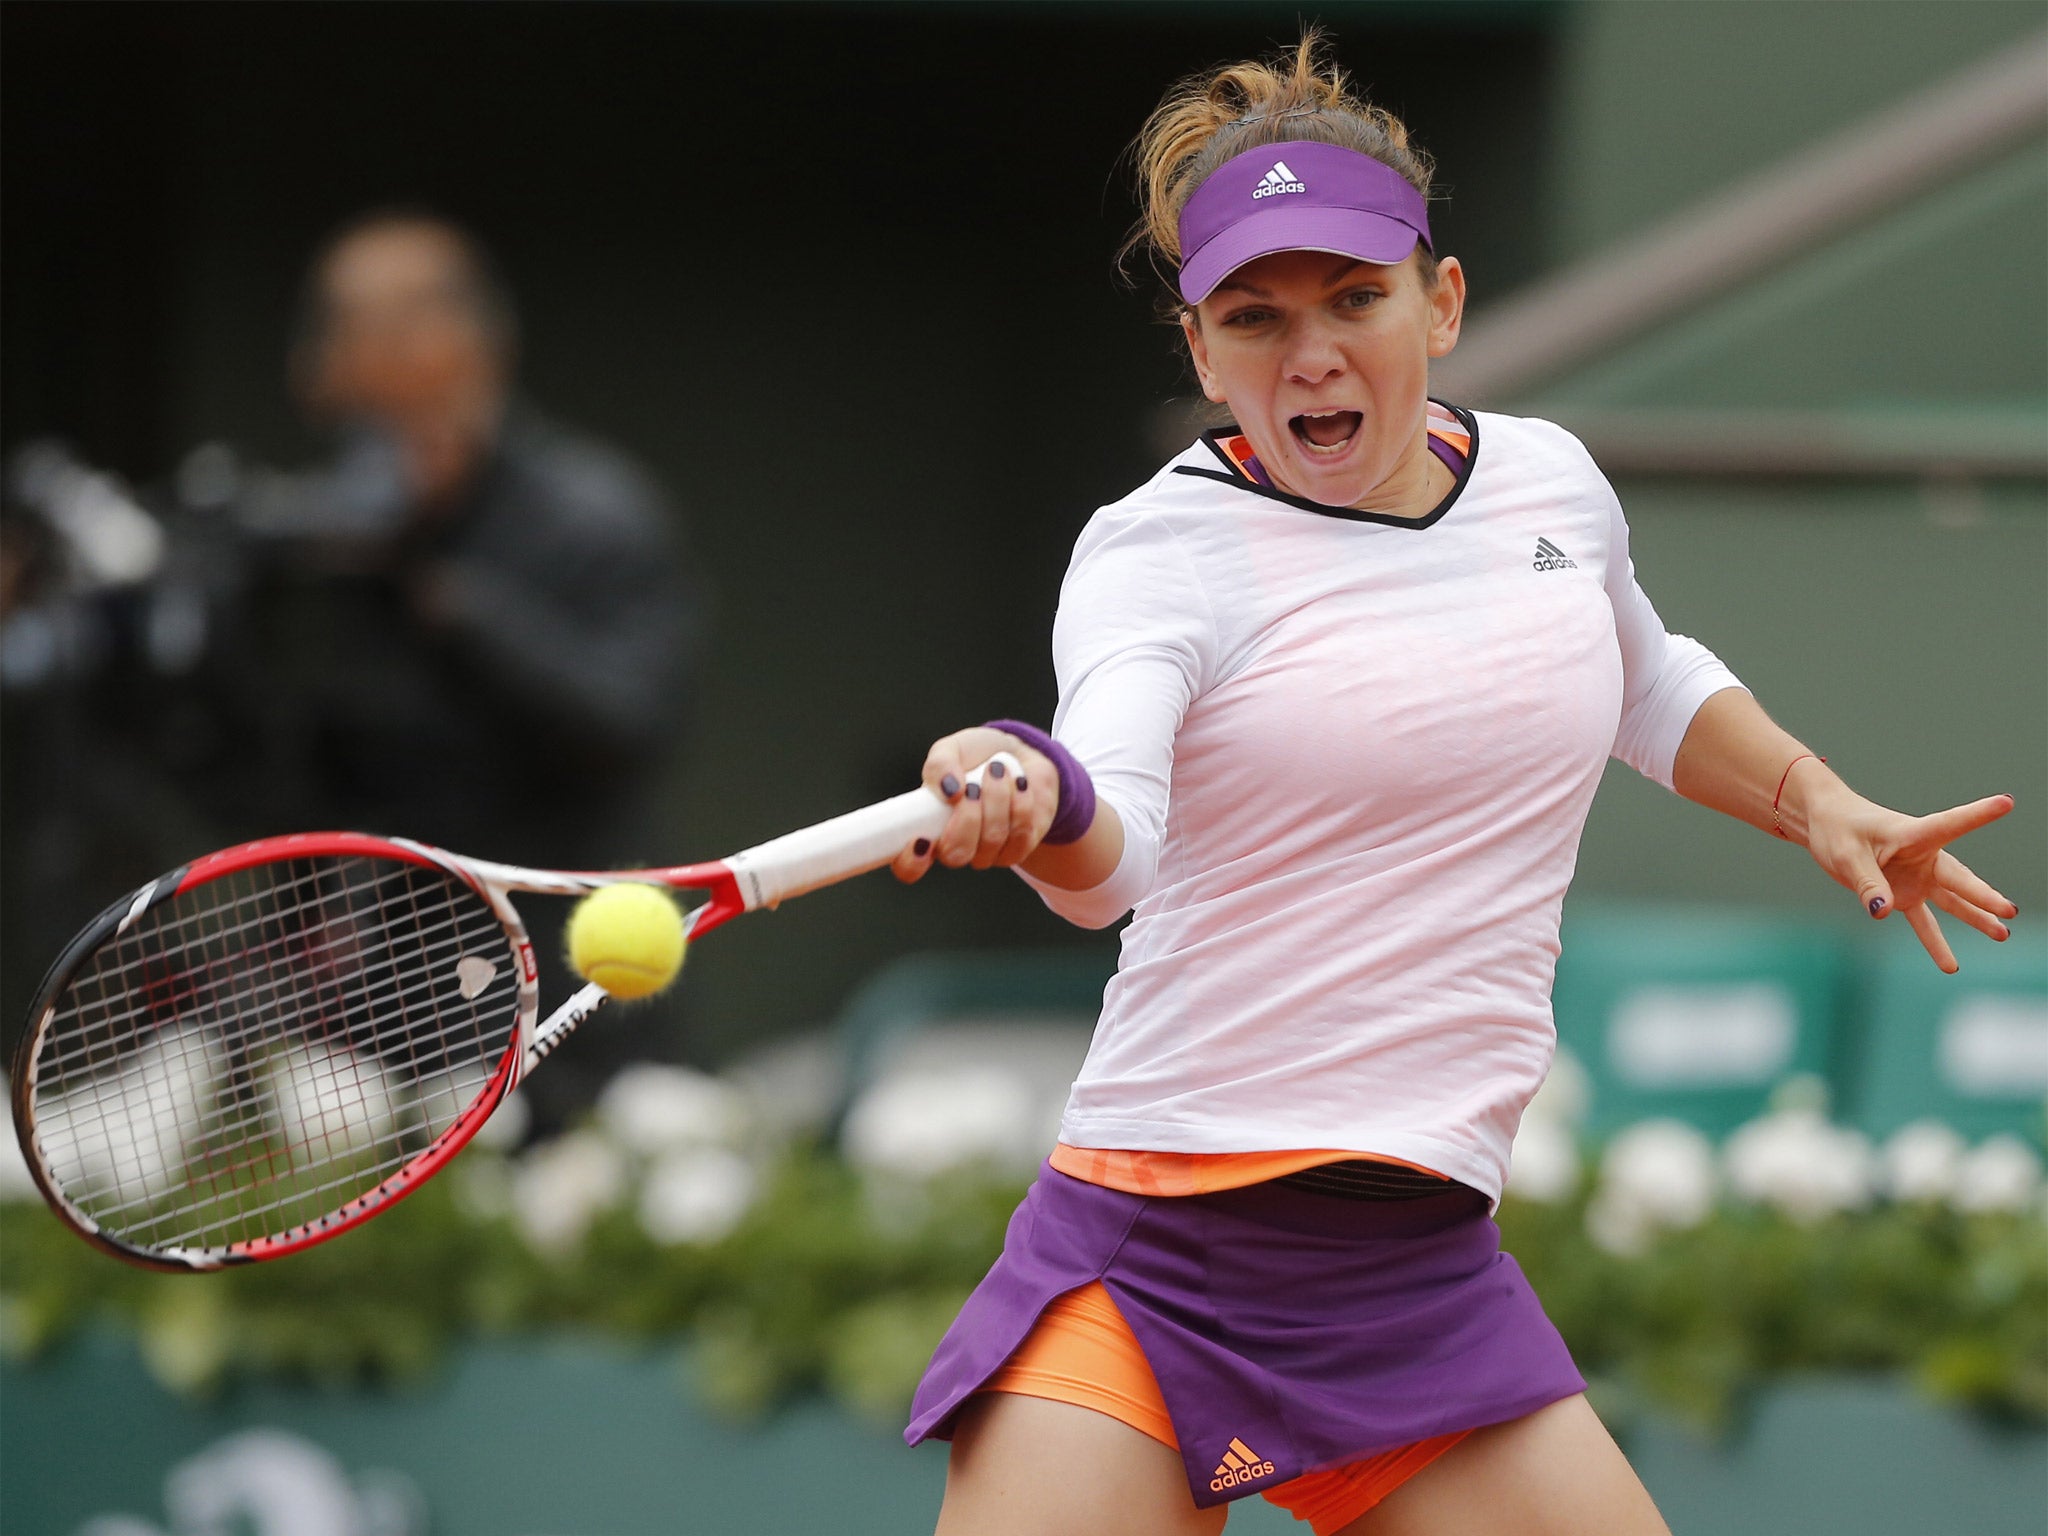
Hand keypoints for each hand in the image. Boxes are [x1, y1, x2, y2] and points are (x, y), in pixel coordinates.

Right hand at [891, 727, 1058, 882]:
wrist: (1019, 756)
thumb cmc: (976, 756)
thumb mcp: (951, 749)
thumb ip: (940, 764)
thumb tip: (949, 791)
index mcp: (926, 828)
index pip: (908, 866)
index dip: (911, 862)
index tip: (921, 840)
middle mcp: (953, 847)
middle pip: (955, 855)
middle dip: (967, 818)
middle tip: (973, 785)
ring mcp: (986, 853)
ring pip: (991, 841)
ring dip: (997, 800)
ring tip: (998, 769)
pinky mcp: (1017, 849)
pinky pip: (1020, 836)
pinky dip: (1021, 804)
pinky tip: (1019, 784)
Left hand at [1801, 783, 2017, 972]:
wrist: (1827, 825)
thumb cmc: (1839, 829)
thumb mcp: (1847, 854)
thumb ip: (1868, 883)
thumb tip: (1884, 913)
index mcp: (1913, 834)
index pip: (1950, 824)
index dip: (1978, 815)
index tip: (2006, 803)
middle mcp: (1922, 856)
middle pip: (1957, 877)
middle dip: (1982, 895)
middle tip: (2009, 910)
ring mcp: (1917, 877)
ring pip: (1951, 901)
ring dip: (1975, 918)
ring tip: (2001, 934)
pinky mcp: (1904, 894)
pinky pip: (1923, 921)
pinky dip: (1934, 942)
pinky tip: (1950, 965)